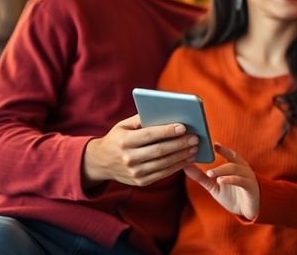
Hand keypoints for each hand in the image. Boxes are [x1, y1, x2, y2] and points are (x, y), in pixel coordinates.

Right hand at [82, 114, 198, 187]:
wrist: (101, 162)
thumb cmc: (117, 138)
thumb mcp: (123, 125)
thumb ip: (142, 118)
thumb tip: (166, 113)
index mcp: (124, 141)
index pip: (149, 135)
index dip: (167, 131)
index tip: (183, 127)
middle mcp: (128, 158)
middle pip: (160, 150)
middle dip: (180, 144)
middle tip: (195, 138)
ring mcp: (134, 172)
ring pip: (164, 164)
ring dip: (182, 156)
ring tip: (195, 148)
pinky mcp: (140, 182)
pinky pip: (163, 174)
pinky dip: (177, 166)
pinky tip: (187, 159)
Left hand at [184, 143, 259, 219]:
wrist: (247, 211)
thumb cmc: (232, 195)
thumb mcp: (214, 186)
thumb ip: (201, 177)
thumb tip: (185, 166)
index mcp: (236, 166)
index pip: (229, 153)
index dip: (221, 148)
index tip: (211, 144)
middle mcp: (243, 168)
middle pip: (233, 157)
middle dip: (223, 153)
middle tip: (209, 153)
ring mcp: (248, 177)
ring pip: (235, 169)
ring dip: (222, 170)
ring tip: (210, 173)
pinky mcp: (250, 187)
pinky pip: (240, 181)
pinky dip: (230, 180)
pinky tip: (220, 181)